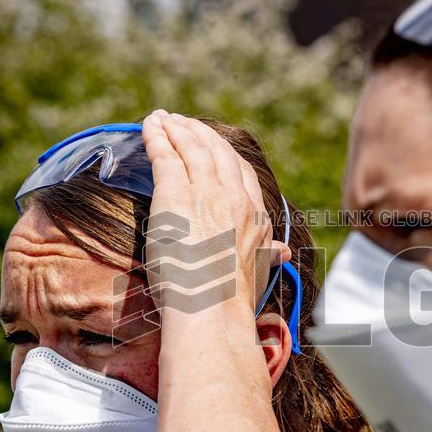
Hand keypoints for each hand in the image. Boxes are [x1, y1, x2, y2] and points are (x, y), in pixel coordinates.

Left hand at [141, 110, 287, 316]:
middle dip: (199, 133)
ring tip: (162, 118)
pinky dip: (156, 136)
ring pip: (191, 147)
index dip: (223, 154)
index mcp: (256, 215)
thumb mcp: (258, 273)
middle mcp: (234, 198)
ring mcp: (205, 193)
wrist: (213, 312)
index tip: (211, 145)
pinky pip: (165, 154)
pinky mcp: (174, 194)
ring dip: (175, 128)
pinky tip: (148, 127)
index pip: (240, 172)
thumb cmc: (231, 302)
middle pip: (217, 151)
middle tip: (182, 122)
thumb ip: (268, 255)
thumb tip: (283, 251)